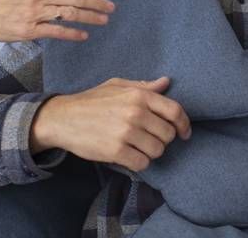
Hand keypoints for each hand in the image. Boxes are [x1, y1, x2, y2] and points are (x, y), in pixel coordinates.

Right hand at [31, 77, 191, 170]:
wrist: (62, 118)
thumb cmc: (91, 101)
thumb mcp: (117, 86)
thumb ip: (143, 86)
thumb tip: (166, 82)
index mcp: (139, 95)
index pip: (175, 111)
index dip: (184, 124)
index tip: (184, 133)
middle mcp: (135, 113)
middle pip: (168, 134)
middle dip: (163, 140)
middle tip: (150, 139)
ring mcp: (126, 133)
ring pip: (157, 150)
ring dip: (151, 152)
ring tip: (138, 147)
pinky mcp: (116, 151)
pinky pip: (142, 164)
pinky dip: (139, 163)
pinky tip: (130, 156)